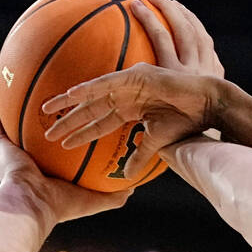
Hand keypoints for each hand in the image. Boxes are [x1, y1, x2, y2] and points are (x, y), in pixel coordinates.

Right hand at [0, 89, 130, 225]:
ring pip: (9, 116)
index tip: (76, 112)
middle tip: (50, 89)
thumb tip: (131, 187)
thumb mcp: (94, 199)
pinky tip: (0, 81)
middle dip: (40, 108)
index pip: (55, 144)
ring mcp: (9, 149)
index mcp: (46, 168)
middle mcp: (25, 156)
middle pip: (33, 125)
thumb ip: (113, 194)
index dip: (65, 127)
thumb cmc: (61, 205)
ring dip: (12, 97)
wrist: (32, 206)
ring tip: (16, 74)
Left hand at [41, 0, 224, 179]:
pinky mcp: (135, 76)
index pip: (101, 124)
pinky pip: (107, 83)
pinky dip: (89, 88)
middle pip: (90, 109)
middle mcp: (126, 96)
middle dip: (68, 120)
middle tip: (46, 130)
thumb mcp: (158, 143)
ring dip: (69, 102)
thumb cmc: (188, 122)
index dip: (82, 133)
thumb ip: (140, 157)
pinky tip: (71, 94)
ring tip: (47, 109)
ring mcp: (129, 84)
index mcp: (131, 111)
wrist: (206, 105)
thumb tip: (127, 176)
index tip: (63, 144)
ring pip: (92, 94)